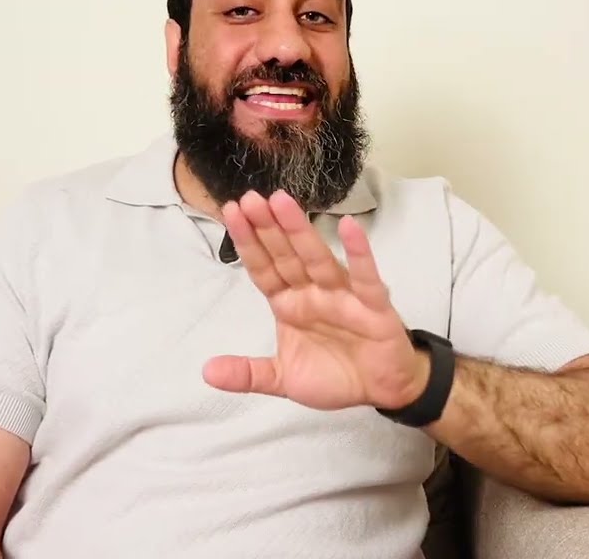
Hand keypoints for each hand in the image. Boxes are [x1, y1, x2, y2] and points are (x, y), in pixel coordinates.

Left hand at [202, 189, 428, 410]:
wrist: (381, 392)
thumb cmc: (335, 376)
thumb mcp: (284, 380)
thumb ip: (249, 374)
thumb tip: (207, 372)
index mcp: (290, 304)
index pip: (264, 269)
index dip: (248, 243)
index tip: (230, 213)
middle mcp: (313, 293)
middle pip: (286, 256)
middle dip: (267, 228)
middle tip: (249, 197)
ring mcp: (343, 296)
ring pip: (317, 259)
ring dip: (300, 231)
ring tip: (281, 201)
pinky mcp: (374, 307)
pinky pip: (365, 278)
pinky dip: (359, 254)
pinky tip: (350, 227)